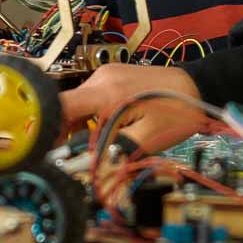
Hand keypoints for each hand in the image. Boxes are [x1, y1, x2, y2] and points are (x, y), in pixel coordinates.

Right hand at [60, 64, 208, 153]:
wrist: (199, 87)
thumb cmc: (178, 113)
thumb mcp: (146, 140)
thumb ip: (112, 151)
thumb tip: (87, 167)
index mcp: (107, 93)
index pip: (60, 106)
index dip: (47, 128)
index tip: (43, 147)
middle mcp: (101, 79)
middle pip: (66, 105)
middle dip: (62, 131)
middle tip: (67, 154)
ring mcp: (107, 75)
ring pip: (79, 102)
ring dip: (77, 124)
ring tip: (89, 144)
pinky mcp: (114, 77)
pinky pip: (92, 97)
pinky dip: (90, 115)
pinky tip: (101, 128)